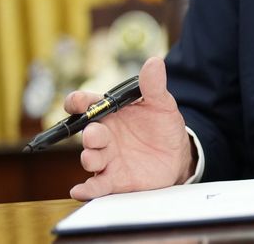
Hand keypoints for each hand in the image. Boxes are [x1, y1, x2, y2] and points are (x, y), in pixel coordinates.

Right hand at [66, 56, 194, 200]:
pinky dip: (86, 189)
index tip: (76, 102)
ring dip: (89, 158)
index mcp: (110, 113)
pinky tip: (79, 191)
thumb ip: (154, 86)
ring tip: (93, 158)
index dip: (78, 102)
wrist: (177, 154)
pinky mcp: (114, 179)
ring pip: (90, 158)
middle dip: (89, 134)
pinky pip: (96, 185)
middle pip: (88, 133)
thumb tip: (154, 62)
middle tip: (95, 134)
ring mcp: (107, 158)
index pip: (87, 104)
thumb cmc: (162, 126)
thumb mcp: (161, 104)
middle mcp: (104, 136)